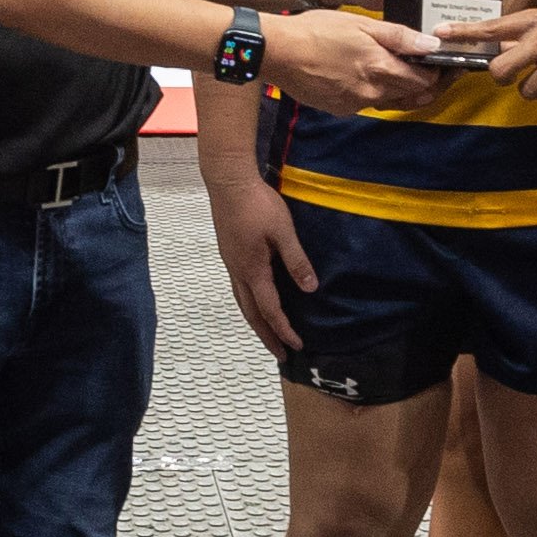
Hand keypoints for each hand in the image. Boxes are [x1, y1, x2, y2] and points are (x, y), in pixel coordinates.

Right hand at [206, 162, 314, 360]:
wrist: (228, 182)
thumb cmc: (257, 203)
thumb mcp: (284, 231)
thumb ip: (296, 260)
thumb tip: (309, 288)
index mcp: (252, 270)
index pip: (269, 309)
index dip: (284, 329)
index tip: (297, 345)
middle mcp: (238, 272)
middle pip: (251, 313)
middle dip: (266, 335)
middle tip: (280, 354)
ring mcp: (231, 263)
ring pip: (242, 302)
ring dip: (256, 322)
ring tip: (267, 335)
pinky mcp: (229, 254)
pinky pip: (239, 289)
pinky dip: (249, 304)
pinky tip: (255, 301)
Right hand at [260, 8, 442, 114]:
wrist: (278, 52)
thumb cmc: (317, 31)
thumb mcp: (362, 24)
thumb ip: (400, 37)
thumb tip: (432, 46)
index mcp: (381, 70)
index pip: (425, 81)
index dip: (440, 74)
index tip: (449, 66)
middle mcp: (372, 93)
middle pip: (412, 95)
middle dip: (428, 84)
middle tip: (438, 71)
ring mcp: (355, 104)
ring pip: (391, 101)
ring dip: (403, 90)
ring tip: (408, 72)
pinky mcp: (340, 109)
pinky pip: (367, 102)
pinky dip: (376, 91)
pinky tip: (370, 76)